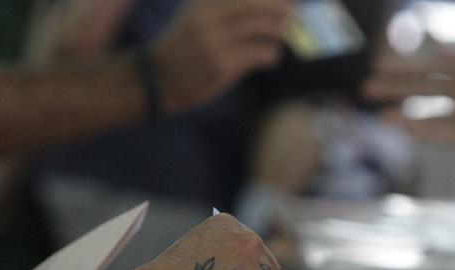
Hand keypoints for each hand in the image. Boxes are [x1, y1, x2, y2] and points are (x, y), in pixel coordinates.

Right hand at [154, 0, 289, 110]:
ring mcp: (215, 40)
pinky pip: (261, 54)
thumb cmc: (189, 44)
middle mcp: (209, 16)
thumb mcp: (200, 14)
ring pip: (265, 28)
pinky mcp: (222, 64)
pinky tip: (269, 58)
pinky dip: (271, 55)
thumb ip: (230, 7)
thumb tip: (274, 6)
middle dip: (283, 7)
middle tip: (294, 13)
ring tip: (278, 38)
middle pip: (260, 4)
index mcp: (205, 1)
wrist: (160, 77)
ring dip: (279, 32)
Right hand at [363, 50, 454, 149]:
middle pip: (422, 89)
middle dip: (396, 88)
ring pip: (429, 115)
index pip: (428, 66)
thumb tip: (440, 50)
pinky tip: (406, 132)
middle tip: (367, 89)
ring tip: (381, 118)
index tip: (378, 66)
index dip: (403, 66)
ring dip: (405, 117)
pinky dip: (425, 134)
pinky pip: (444, 134)